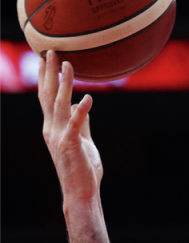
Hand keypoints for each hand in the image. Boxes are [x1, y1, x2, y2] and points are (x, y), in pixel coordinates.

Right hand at [38, 50, 102, 204]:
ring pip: (59, 105)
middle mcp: (52, 129)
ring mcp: (59, 137)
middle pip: (47, 95)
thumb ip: (80, 123)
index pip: (47, 97)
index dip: (47, 77)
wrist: (81, 192)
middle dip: (48, 72)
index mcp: (53, 127)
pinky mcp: (70, 146)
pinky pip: (75, 124)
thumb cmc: (83, 169)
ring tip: (68, 64)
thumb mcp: (83, 141)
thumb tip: (80, 104)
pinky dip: (81, 110)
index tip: (48, 59)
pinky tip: (88, 98)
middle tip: (50, 50)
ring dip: (63, 84)